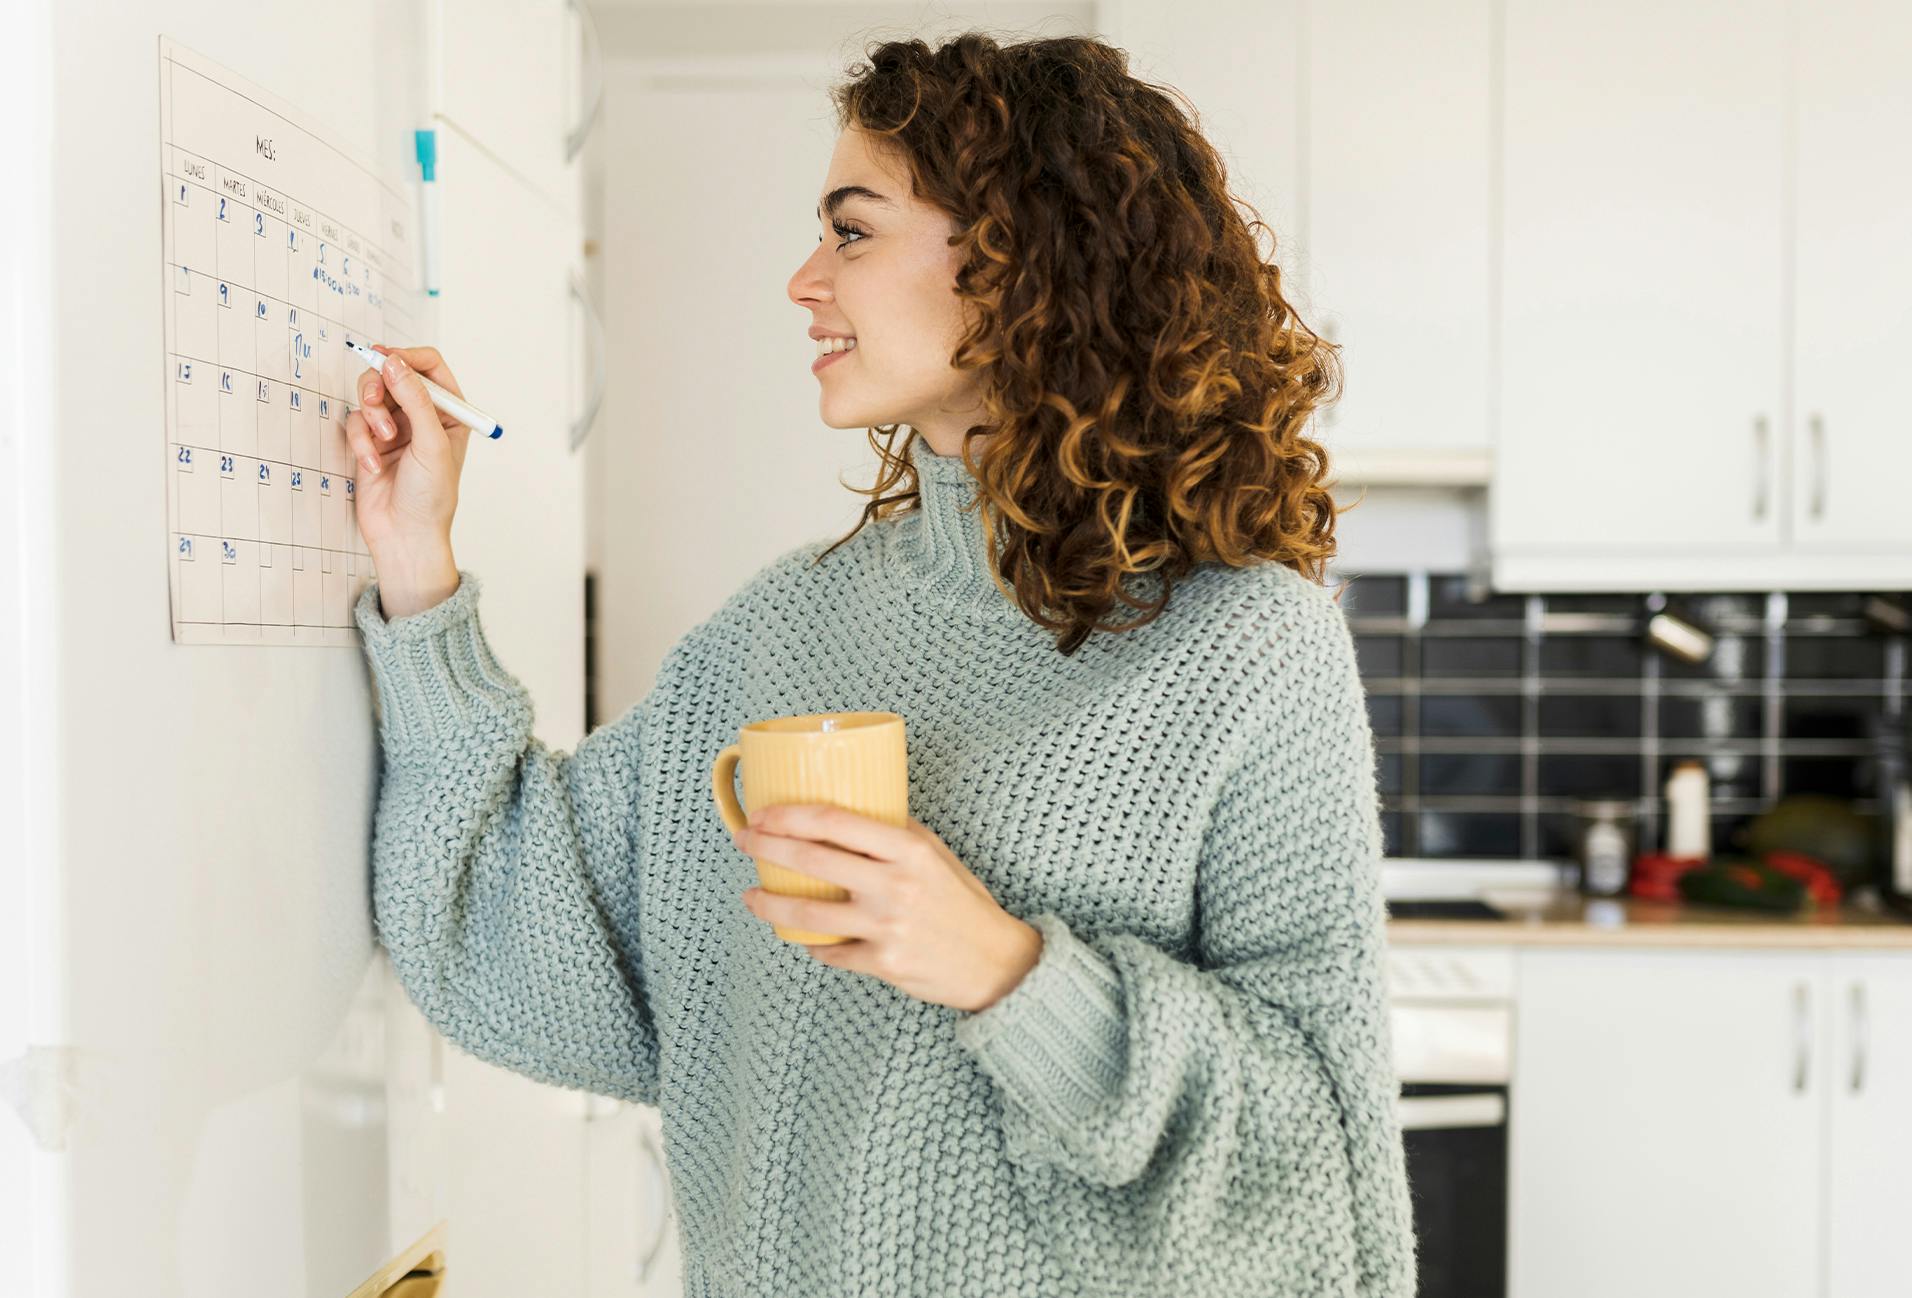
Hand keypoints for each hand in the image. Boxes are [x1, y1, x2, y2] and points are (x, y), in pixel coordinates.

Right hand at [342, 344, 471, 553]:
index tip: (386, 360)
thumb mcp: (431, 443)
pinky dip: (360, 441)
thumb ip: (414, 399)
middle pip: (393, 374)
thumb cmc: (431, 496)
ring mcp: (395, 428)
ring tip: (381, 440)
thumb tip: (394, 362)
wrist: (406, 536)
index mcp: (449, 412)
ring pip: (370, 395)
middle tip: (375, 401)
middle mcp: (422, 416)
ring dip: (370, 414)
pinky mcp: (370, 443)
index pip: (429, 366)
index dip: (407, 358)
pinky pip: (355, 423)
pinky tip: (371, 464)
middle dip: (379, 385)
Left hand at [733, 805, 1044, 1013]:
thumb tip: (849, 812)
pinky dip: (812, 945)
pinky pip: (830, 952)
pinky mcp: (883, 963)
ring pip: (808, 916)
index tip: (764, 812)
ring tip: (751, 896)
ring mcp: (886, 927)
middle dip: (767, 847)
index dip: (791, 815)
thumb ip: (896, 833)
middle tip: (744, 841)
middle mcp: (894, 885)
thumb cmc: (963, 901)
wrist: (995, 962)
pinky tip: (801, 938)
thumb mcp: (936, 854)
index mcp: (908, 849)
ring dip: (770, 904)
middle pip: (812, 861)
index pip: (835, 822)